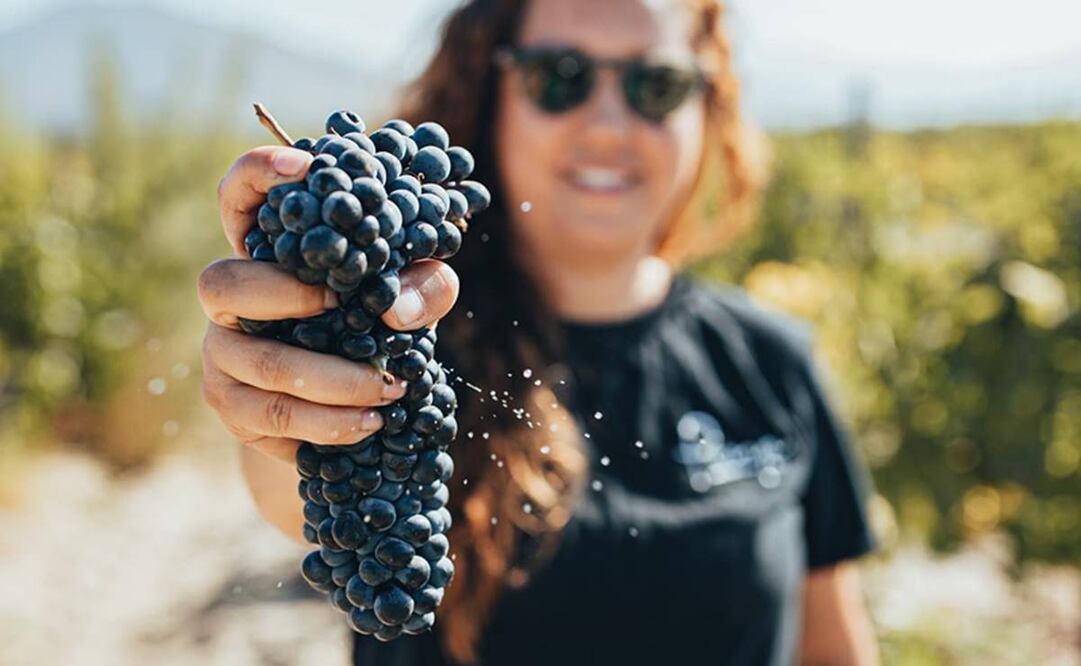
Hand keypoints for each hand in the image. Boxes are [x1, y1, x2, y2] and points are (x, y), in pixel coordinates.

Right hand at [198, 145, 458, 464]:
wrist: (346, 410)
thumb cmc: (371, 328)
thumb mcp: (406, 297)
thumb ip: (420, 284)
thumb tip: (398, 308)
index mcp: (266, 250)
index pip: (239, 199)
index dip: (257, 175)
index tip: (305, 167)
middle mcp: (230, 296)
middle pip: (221, 281)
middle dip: (287, 294)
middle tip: (344, 305)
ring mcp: (222, 351)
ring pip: (259, 362)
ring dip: (333, 378)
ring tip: (390, 390)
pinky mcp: (231, 406)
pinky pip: (272, 414)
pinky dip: (328, 423)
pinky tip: (368, 424)